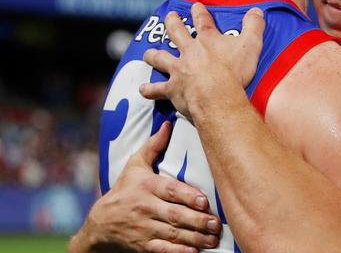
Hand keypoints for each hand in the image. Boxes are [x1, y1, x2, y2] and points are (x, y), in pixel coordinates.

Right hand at [69, 122, 220, 252]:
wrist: (101, 223)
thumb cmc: (125, 189)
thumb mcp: (135, 165)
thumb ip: (153, 146)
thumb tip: (168, 124)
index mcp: (147, 186)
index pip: (170, 191)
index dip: (188, 197)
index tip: (205, 202)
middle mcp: (146, 208)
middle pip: (175, 215)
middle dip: (197, 221)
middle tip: (216, 224)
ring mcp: (144, 229)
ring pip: (172, 234)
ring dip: (195, 238)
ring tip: (213, 238)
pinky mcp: (144, 246)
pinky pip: (162, 250)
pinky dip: (178, 252)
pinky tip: (194, 252)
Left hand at [140, 3, 264, 119]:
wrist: (217, 96)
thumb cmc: (234, 72)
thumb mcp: (251, 45)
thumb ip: (254, 26)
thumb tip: (257, 11)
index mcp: (208, 39)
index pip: (202, 20)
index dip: (199, 12)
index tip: (196, 6)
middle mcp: (190, 51)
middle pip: (176, 32)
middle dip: (172, 23)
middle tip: (169, 16)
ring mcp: (179, 70)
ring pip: (161, 58)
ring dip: (154, 55)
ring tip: (149, 53)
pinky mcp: (173, 89)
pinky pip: (158, 89)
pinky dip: (149, 90)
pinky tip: (143, 90)